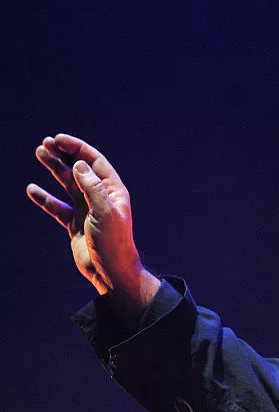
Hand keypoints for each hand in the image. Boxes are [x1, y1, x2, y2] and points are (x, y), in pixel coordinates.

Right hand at [27, 134, 158, 313]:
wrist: (111, 273)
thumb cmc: (114, 243)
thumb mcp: (105, 213)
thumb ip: (92, 188)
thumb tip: (80, 164)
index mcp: (113, 191)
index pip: (94, 162)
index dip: (77, 148)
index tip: (58, 138)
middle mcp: (101, 198)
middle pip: (80, 169)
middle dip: (63, 154)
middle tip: (45, 143)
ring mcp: (87, 211)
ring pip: (68, 184)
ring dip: (54, 169)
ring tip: (39, 153)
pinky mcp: (75, 224)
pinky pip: (57, 207)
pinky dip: (45, 198)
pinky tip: (32, 189)